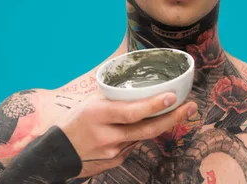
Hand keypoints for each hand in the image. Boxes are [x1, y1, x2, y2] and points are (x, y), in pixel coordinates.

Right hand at [60, 93, 196, 177]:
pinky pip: (135, 145)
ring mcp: (112, 152)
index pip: (132, 111)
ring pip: (143, 136)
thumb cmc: (74, 121)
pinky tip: (142, 126)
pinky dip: (140, 135)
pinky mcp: (116, 161)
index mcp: (98, 115)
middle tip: (191, 106)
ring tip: (176, 111)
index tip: (173, 97)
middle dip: (173, 118)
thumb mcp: (90, 102)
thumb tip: (140, 85)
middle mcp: (107, 135)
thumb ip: (114, 97)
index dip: (154, 105)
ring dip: (160, 124)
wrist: (56, 153)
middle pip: (147, 129)